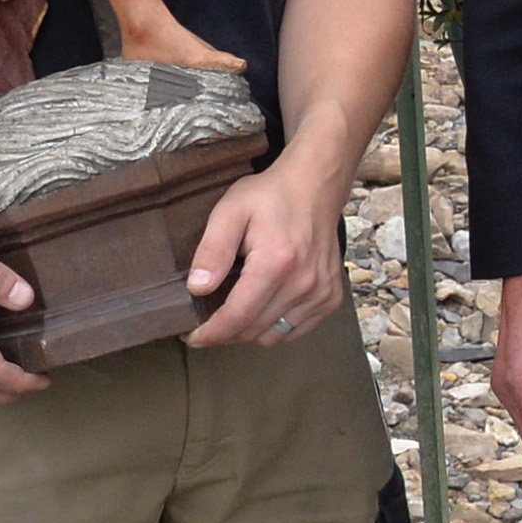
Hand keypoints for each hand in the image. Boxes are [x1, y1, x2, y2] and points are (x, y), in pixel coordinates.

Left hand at [186, 156, 348, 352]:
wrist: (314, 186)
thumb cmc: (270, 196)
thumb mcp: (229, 212)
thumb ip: (212, 250)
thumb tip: (197, 288)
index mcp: (276, 263)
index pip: (238, 317)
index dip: (210, 333)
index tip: (191, 336)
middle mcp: (303, 283)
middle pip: (253, 331)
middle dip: (225, 332)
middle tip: (207, 320)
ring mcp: (321, 292)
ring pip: (273, 336)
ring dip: (249, 331)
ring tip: (234, 312)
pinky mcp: (330, 297)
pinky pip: (294, 330)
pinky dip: (274, 327)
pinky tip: (262, 307)